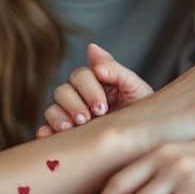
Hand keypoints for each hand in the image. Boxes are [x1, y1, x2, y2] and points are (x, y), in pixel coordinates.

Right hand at [37, 44, 153, 137]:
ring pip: (52, 110)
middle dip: (73, 104)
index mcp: (96, 84)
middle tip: (87, 118)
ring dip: (58, 117)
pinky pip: (46, 132)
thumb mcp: (135, 89)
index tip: (102, 107)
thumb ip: (115, 69)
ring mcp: (71, 119)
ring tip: (71, 128)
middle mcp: (80, 99)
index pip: (80, 76)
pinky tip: (50, 136)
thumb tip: (91, 47)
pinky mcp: (65, 138)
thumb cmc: (144, 116)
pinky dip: (45, 133)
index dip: (88, 89)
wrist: (148, 146)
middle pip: (62, 91)